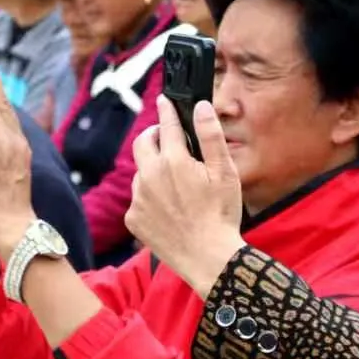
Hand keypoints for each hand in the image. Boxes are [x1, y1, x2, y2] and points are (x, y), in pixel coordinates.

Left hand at [125, 94, 245, 295]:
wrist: (208, 258)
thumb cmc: (221, 215)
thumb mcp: (224, 173)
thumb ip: (210, 136)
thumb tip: (201, 106)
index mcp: (173, 160)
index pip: (166, 125)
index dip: (166, 110)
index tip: (164, 100)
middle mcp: (149, 176)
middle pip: (142, 143)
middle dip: (154, 136)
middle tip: (168, 140)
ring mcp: (138, 199)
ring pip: (141, 173)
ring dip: (154, 171)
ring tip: (178, 187)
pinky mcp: (133, 219)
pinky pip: (139, 201)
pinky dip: (151, 199)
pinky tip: (171, 211)